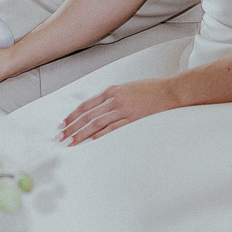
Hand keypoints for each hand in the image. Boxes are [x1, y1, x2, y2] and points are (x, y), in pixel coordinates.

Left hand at [57, 78, 177, 145]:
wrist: (170, 91)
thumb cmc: (151, 90)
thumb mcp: (128, 88)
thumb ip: (113, 97)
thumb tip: (98, 108)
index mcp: (112, 91)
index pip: (86, 105)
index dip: (73, 116)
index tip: (63, 124)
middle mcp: (115, 99)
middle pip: (87, 115)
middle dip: (72, 127)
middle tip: (60, 137)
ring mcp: (123, 110)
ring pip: (96, 123)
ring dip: (81, 134)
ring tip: (71, 142)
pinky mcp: (133, 120)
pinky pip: (112, 130)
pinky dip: (99, 136)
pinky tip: (90, 143)